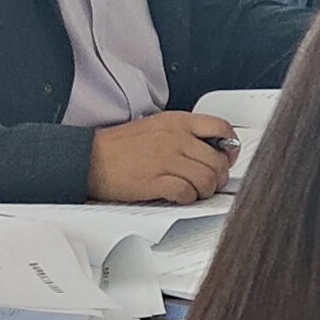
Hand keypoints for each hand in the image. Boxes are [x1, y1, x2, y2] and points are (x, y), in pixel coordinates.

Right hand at [85, 112, 237, 203]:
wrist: (89, 158)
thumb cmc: (120, 146)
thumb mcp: (157, 126)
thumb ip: (184, 134)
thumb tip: (212, 148)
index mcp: (177, 121)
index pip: (221, 128)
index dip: (230, 148)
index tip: (227, 158)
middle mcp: (175, 138)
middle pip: (218, 160)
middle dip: (218, 177)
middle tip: (211, 183)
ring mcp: (166, 159)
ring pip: (206, 179)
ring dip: (204, 191)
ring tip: (194, 191)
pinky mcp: (155, 181)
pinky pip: (186, 193)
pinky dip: (187, 199)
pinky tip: (179, 196)